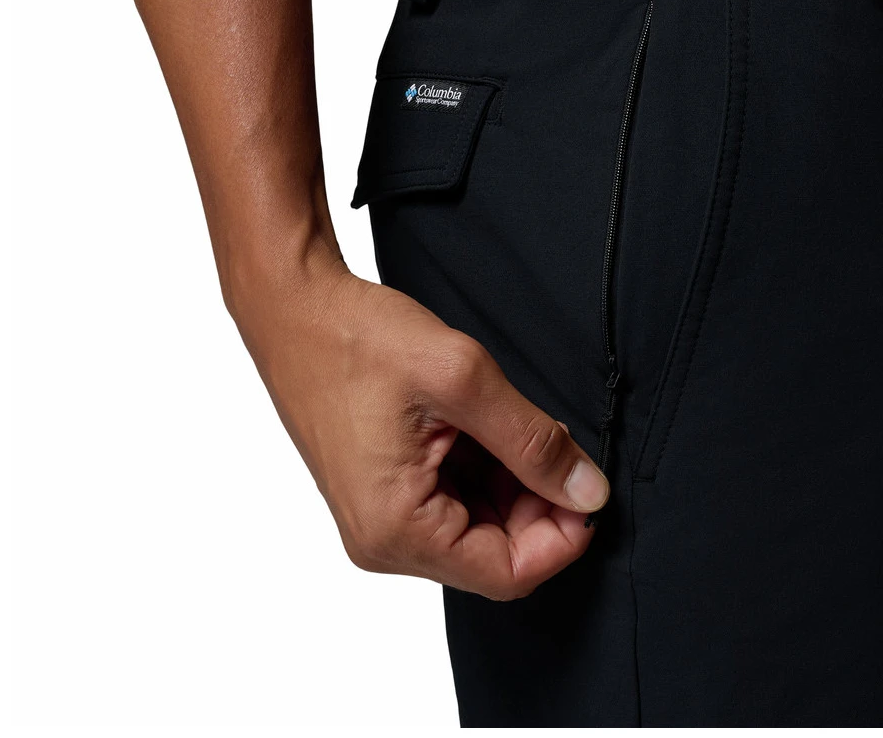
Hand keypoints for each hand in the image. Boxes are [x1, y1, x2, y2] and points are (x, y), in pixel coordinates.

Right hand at [233, 252, 608, 600]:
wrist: (294, 308)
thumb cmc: (356, 338)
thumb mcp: (462, 379)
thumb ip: (531, 441)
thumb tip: (588, 491)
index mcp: (396, 529)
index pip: (509, 573)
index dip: (563, 535)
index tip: (587, 485)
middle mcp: (383, 541)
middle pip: (496, 553)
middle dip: (539, 501)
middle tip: (551, 437)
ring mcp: (379, 519)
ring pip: (479, 527)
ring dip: (512, 481)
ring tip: (507, 418)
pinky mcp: (382, 494)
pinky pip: (452, 503)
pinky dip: (484, 469)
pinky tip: (480, 422)